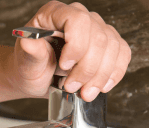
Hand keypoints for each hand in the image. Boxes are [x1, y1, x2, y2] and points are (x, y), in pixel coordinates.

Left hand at [9, 1, 130, 101]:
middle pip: (99, 38)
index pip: (78, 20)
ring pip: (113, 48)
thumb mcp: (25, 62)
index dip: (76, 46)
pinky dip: (114, 74)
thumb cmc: (31, 67)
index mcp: (56, 13)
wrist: (38, 79)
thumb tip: (30, 43)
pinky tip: (102, 86)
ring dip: (101, 77)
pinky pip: (123, 54)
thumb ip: (30, 51)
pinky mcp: (108, 46)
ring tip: (85, 93)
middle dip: (87, 70)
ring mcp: (97, 30)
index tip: (65, 67)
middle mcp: (80, 18)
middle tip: (72, 88)